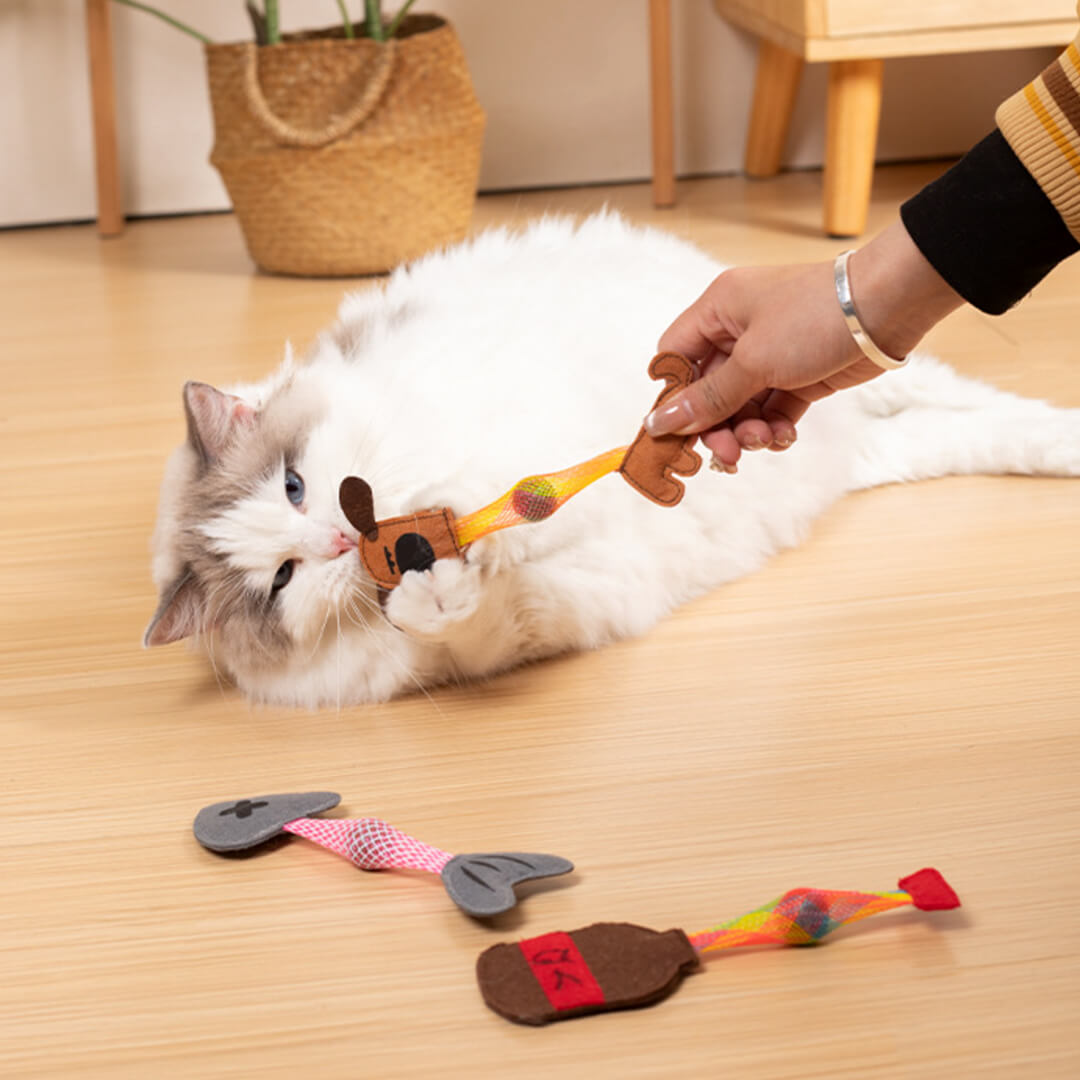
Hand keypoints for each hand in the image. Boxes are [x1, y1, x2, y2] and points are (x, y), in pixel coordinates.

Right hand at [645, 222, 963, 467]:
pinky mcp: (799, 375)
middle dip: (716, 424)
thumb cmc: (814, 317)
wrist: (887, 307)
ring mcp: (770, 354)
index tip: (677, 432)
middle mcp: (738, 331)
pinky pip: (772, 409)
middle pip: (707, 390)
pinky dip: (774, 426)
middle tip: (726, 454)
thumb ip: (708, 398)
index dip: (673, 396)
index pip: (675, 357)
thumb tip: (660, 423)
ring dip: (747, 430)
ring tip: (763, 440)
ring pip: (741, 405)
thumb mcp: (754, 361)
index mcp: (717, 311)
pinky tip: (784, 435)